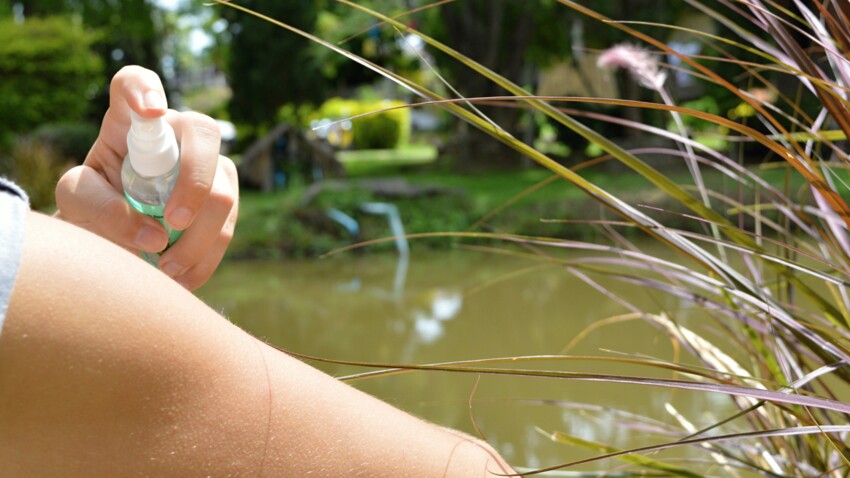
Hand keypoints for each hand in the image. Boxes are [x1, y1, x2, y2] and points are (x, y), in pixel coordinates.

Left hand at [55, 65, 238, 289]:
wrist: (113, 239)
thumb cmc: (92, 207)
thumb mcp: (77, 205)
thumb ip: (101, 210)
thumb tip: (155, 235)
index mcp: (128, 123)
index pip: (135, 83)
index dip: (145, 89)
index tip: (151, 113)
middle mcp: (175, 136)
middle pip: (203, 134)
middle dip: (196, 181)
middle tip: (173, 221)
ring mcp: (206, 167)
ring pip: (224, 190)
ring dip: (200, 237)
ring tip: (167, 268)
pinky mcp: (223, 202)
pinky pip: (229, 227)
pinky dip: (207, 258)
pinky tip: (182, 277)